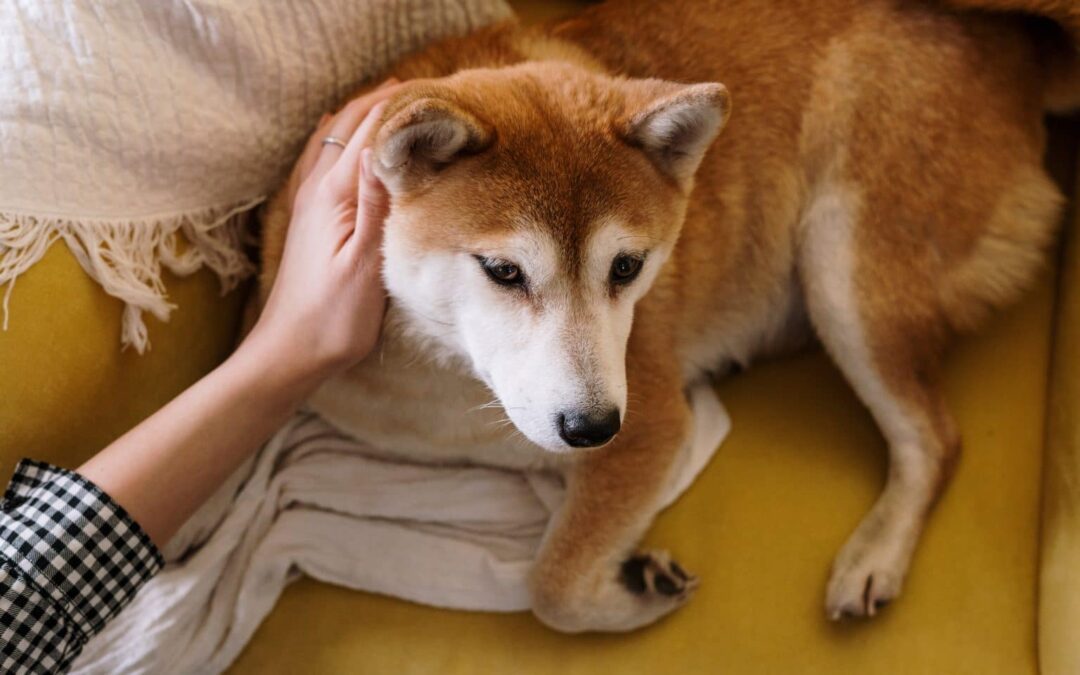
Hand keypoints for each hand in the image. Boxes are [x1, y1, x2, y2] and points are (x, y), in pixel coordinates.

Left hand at [248, 79, 403, 383]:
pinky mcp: (311, 215)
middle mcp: (316, 187)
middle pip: (351, 123)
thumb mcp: (365, 264)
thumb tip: (384, 148)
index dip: (403, 107)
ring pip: (337, 137)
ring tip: (402, 102)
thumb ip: (375, 204)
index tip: (441, 95)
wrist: (291, 351)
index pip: (371, 131)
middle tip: (430, 92)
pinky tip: (356, 139)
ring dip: (367, 115)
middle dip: (387, 102)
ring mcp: (310, 199)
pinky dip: (347, 137)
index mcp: (334, 194)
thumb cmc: (334, 317)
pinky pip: (326, 158)